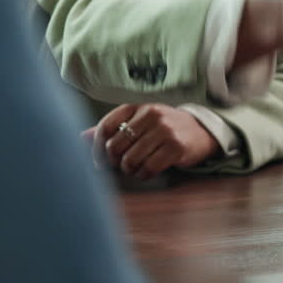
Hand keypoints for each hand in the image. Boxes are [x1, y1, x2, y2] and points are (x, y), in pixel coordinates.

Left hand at [84, 104, 220, 180]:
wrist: (201, 130)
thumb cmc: (164, 128)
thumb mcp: (139, 121)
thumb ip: (112, 128)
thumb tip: (81, 137)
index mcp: (137, 107)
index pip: (106, 126)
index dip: (97, 148)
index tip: (99, 160)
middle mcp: (150, 115)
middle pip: (116, 146)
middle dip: (113, 162)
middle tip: (119, 166)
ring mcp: (164, 131)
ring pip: (131, 159)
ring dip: (129, 170)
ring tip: (135, 169)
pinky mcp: (176, 147)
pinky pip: (148, 168)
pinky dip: (143, 175)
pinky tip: (146, 172)